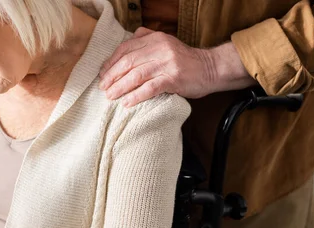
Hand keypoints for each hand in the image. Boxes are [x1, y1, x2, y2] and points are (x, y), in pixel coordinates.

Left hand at [99, 28, 254, 106]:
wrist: (211, 68)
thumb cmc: (186, 60)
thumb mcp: (167, 43)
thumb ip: (148, 39)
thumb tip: (128, 40)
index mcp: (155, 39)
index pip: (126, 49)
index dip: (111, 62)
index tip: (103, 74)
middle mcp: (160, 49)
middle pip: (128, 62)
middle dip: (112, 76)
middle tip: (103, 88)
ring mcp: (167, 63)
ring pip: (136, 75)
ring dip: (120, 87)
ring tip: (110, 96)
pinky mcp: (173, 79)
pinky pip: (150, 88)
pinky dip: (136, 96)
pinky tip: (127, 102)